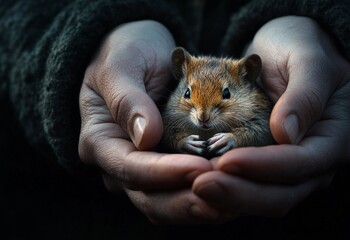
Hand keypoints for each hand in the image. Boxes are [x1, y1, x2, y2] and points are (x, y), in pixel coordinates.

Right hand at [78, 20, 229, 223]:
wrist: (140, 52)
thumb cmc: (125, 52)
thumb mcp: (120, 64)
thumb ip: (127, 99)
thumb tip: (146, 137)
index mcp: (100, 141)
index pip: (131, 168)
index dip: (166, 173)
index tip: (201, 166)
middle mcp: (119, 164)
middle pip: (150, 198)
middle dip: (188, 199)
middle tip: (226, 190)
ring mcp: (143, 170)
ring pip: (168, 203)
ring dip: (201, 203)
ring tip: (235, 194)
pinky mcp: (165, 168)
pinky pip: (183, 190)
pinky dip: (206, 192)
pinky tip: (232, 185)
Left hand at [193, 16, 349, 216]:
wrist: (284, 49)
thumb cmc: (301, 47)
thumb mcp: (308, 58)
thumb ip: (305, 93)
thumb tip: (286, 134)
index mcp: (333, 139)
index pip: (301, 164)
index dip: (264, 167)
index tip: (226, 160)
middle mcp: (314, 163)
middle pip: (280, 195)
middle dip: (240, 193)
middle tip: (201, 185)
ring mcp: (289, 169)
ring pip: (261, 198)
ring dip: (228, 196)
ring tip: (194, 185)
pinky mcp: (266, 166)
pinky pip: (247, 185)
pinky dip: (225, 186)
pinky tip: (198, 180)